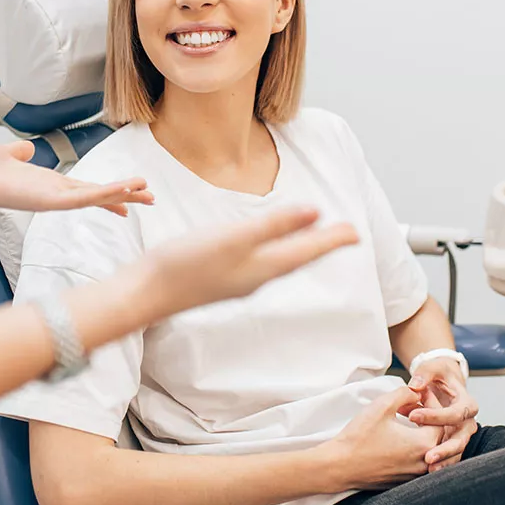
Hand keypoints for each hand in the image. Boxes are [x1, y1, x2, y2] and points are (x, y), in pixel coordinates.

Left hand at [0, 141, 154, 215]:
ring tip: (147, 192)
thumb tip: (25, 149)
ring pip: (95, 198)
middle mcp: (54, 194)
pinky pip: (82, 199)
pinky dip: (104, 195)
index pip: (86, 189)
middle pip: (98, 196)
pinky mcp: (49, 201)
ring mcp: (53, 200)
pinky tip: (122, 191)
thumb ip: (19, 153)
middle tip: (152, 198)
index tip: (130, 194)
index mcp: (48, 184)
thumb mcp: (5, 154)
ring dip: (122, 194)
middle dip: (125, 196)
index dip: (109, 191)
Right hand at [148, 208, 357, 313]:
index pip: (308, 251)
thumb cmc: (186, 264)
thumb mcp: (234, 238)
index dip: (333, 239)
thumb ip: (274, 225)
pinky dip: (276, 251)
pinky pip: (262, 263)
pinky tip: (268, 247)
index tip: (357, 232)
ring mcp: (238, 280)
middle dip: (322, 244)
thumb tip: (315, 212)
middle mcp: (256, 278)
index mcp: (264, 267)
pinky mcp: (221, 278)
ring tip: (314, 238)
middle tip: (344, 234)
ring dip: (301, 248)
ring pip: (281, 262)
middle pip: (299, 258)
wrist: (147, 293)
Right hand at [311, 387, 442, 492]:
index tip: (418, 393)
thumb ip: (404, 393)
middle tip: (412, 403)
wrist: (340, 466)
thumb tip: (416, 393)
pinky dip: (413, 446)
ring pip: (428, 448)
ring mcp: (414, 474)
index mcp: (423, 444)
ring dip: (420, 431)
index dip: (431, 402)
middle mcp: (424, 462)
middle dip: (427, 416)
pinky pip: (417, 460)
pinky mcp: (403, 480)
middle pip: (437, 435)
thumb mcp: (381, 405)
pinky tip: (398, 436)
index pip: (440, 419)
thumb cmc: (360, 436)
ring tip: (405, 418)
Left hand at [407, 359, 478, 472]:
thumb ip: (424, 373)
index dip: (434, 415)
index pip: (454, 413)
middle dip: (445, 449)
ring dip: (444, 461)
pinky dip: (442, 463)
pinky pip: (450, 455)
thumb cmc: (438, 374)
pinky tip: (428, 471)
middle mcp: (468, 421)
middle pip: (461, 439)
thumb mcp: (432, 367)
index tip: (412, 416)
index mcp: (467, 403)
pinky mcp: (453, 441)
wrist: (443, 382)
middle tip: (428, 457)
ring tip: (429, 469)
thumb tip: (414, 385)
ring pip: (457, 451)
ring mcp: (461, 434)